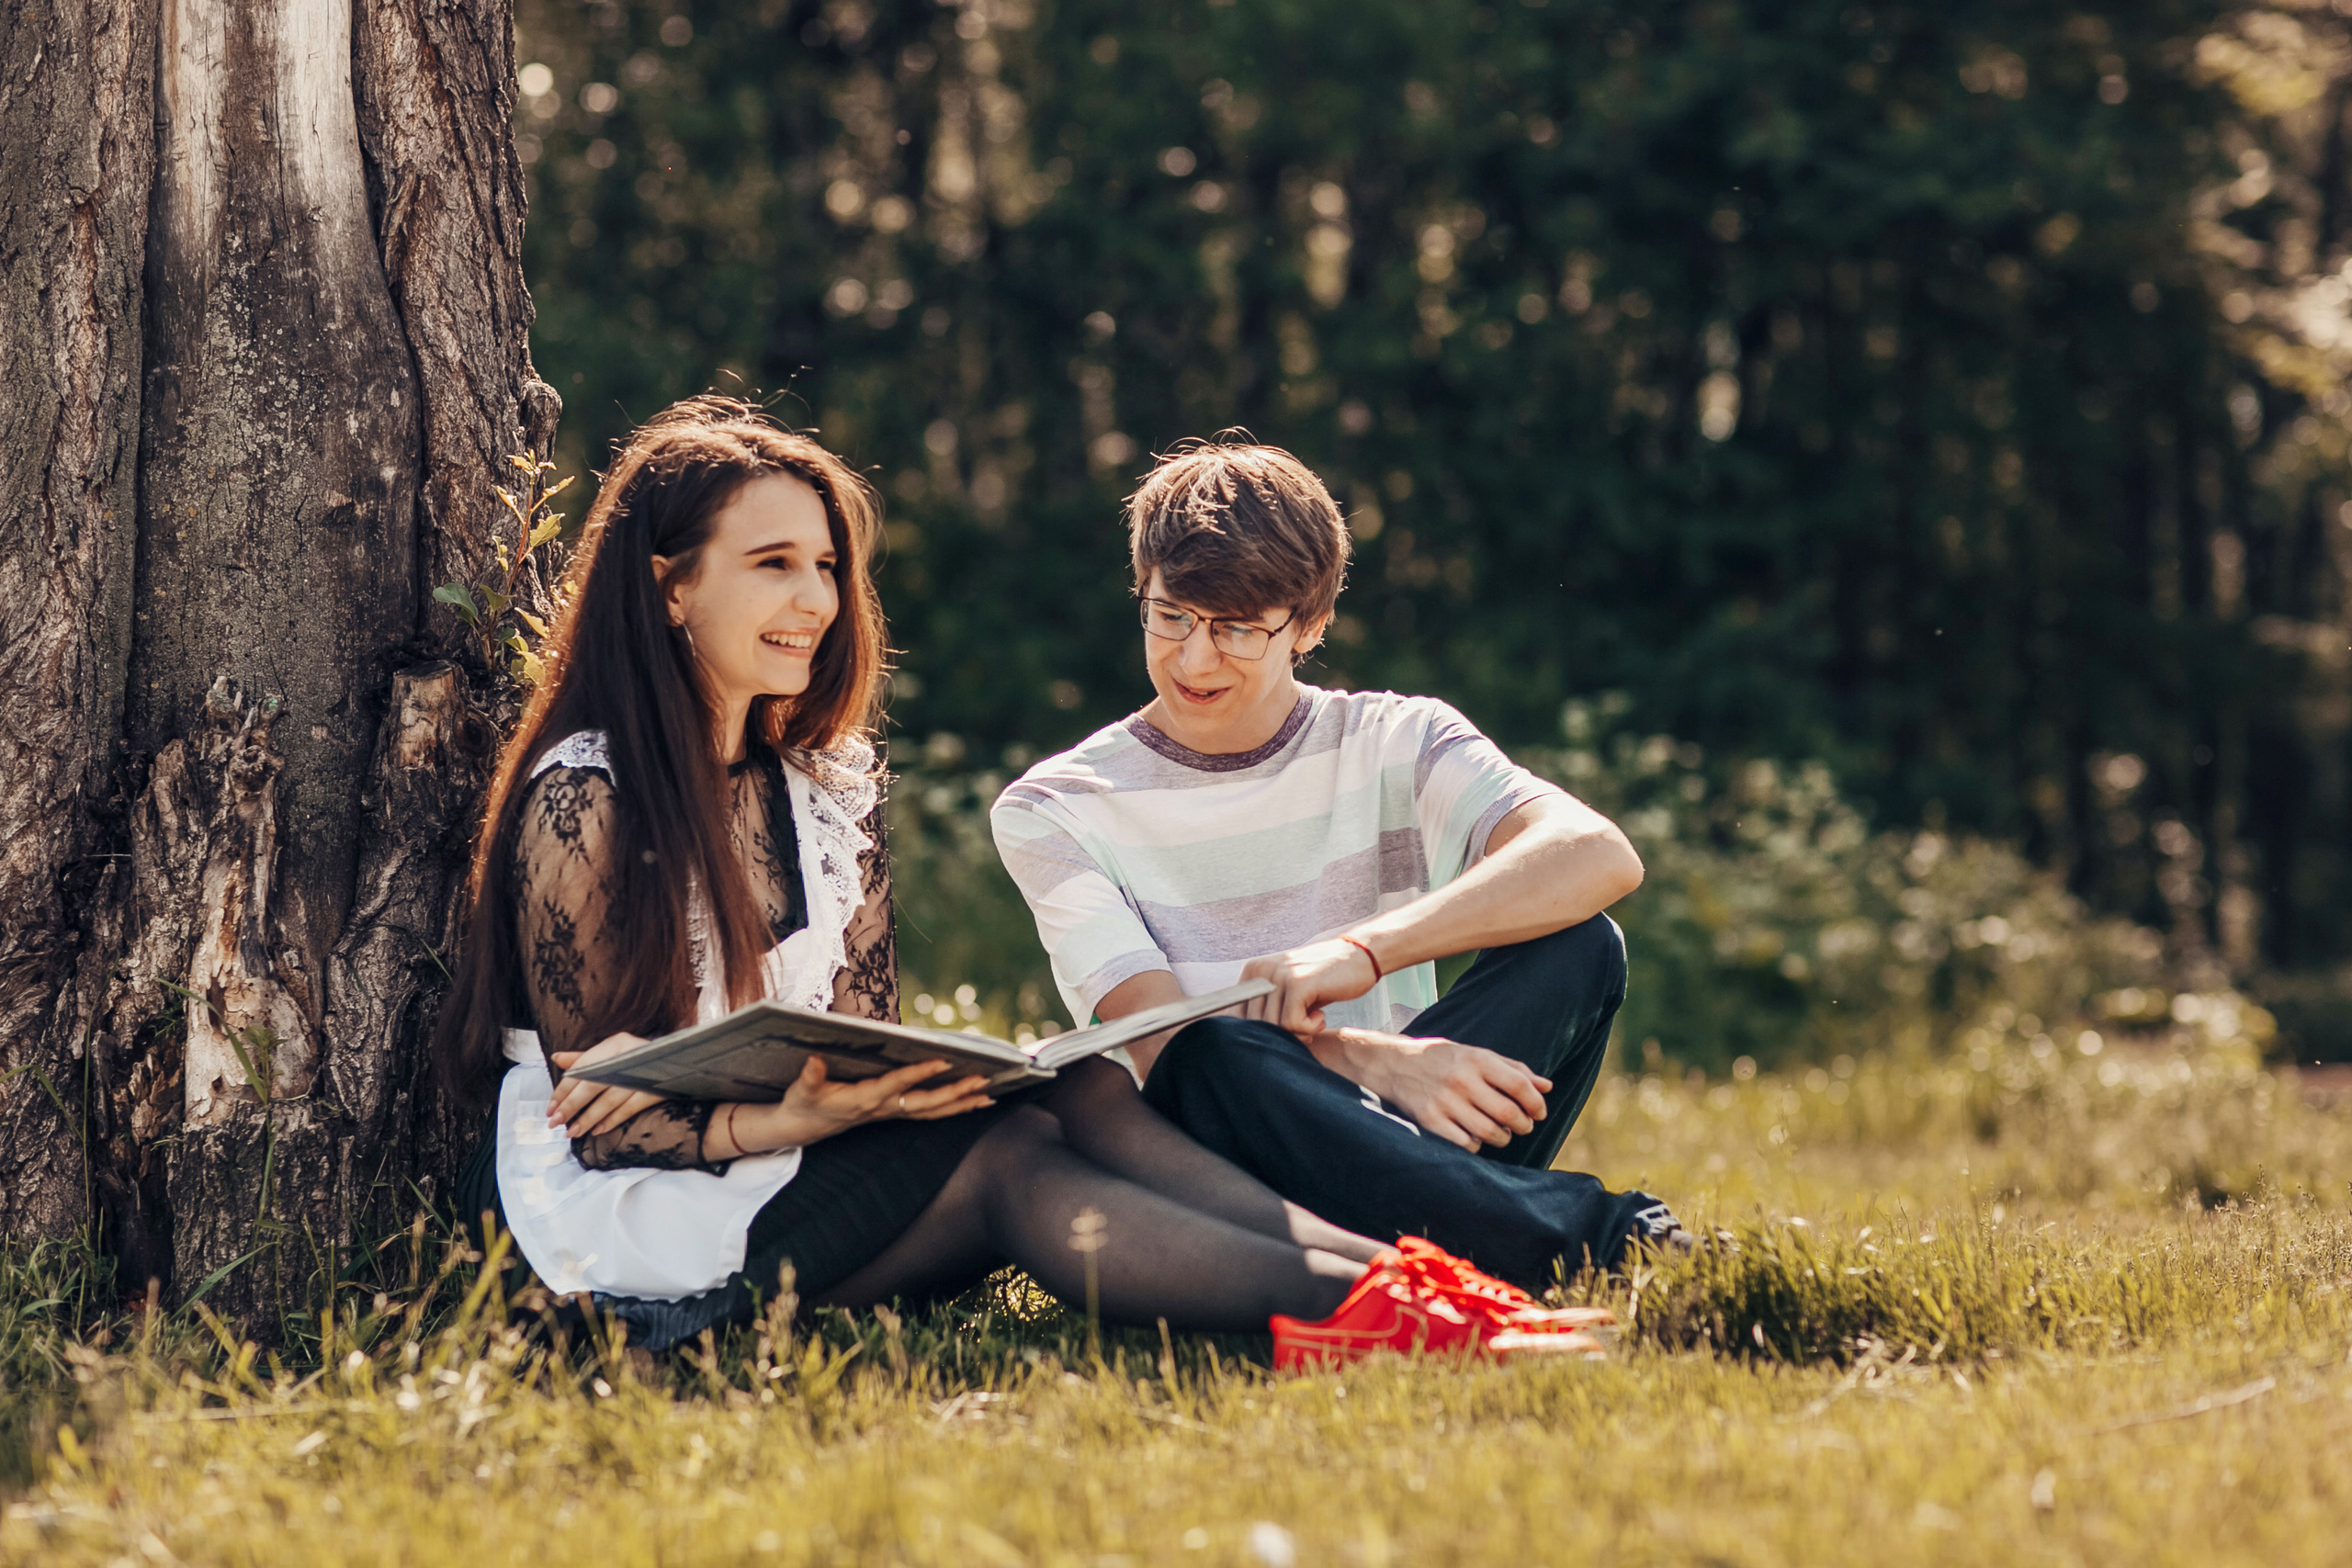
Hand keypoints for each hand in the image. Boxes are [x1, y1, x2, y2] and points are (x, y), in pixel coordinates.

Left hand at [548, 1035, 666, 1138]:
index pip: (582, 1068)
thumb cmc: (639, 1058)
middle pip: (592, 1084)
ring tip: (573, 1131)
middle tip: (556, 1122)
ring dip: (589, 1118)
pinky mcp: (655, 1090)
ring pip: (609, 1100)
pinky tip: (598, 1130)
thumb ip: (584, 1058)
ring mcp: (642, 1074)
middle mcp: (628, 1056)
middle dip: (571, 1106)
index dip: (564, 1090)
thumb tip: (557, 1058)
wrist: (681, 1064)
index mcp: (616, 1044)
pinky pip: (629, 1109)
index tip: (551, 1107)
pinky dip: (612, 1120)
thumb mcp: (613, 1051)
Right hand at [737, 1056, 993, 1152]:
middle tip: (983, 1080)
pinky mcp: (894, 1113)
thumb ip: (810, 1077)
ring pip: (933, 1112)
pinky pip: (929, 1114)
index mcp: (864, 1099)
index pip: (897, 1084)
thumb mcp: (802, 1090)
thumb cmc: (803, 1103)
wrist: (801, 1127)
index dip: (919, 1073)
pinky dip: (953, 1108)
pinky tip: (974, 1101)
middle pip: (926, 1104)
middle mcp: (883, 1109)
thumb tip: (815, 1061)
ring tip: (990, 1095)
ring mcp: (891, 1113)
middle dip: (955, 1093)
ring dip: (961, 1103)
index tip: (943, 1061)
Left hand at [1240, 938, 1380, 1035]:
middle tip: (1305, 1026)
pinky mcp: (1298, 983)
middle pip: (1256, 1025)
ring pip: (1274, 1027)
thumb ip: (1267, 1008)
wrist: (1359, 957)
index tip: (1288, 1028)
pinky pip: (1292, 1024)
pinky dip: (1310, 1029)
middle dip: (1283, 1035)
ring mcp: (1278, 975)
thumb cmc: (1325, 980)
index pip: (1238, 1017)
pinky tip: (1321, 1017)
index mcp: (1253, 972)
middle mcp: (1260, 971)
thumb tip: (1246, 1041)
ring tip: (1314, 1020)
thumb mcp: (1289, 991)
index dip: (1263, 1033)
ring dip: (1298, 1033)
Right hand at [1342, 1033, 1549, 1151]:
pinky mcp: (1430, 1121)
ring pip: (1489, 1133)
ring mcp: (1444, 1102)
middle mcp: (1461, 1080)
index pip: (1520, 1085)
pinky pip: (1466, 1144)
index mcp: (1477, 1059)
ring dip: (1502, 1137)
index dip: (1536, 1103)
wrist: (1393, 1064)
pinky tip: (1474, 1135)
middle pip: (1507, 1113)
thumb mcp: (1476, 1055)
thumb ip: (1512, 1069)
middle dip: (1523, 1125)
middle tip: (1523, 1126)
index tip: (1539, 1112)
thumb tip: (1547, 1087)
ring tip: (1500, 1132)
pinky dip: (1477, 1145)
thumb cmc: (1442, 1059)